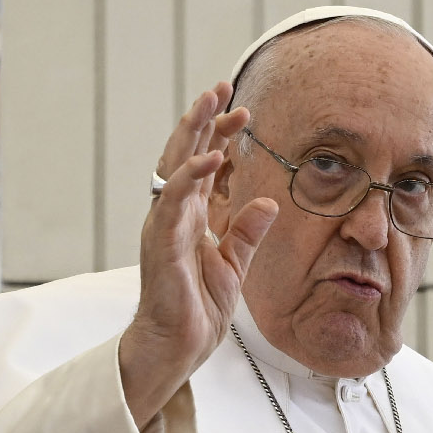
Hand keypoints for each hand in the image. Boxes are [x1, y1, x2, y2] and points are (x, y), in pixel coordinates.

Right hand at [120, 82, 278, 427]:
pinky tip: (210, 157)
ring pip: (175, 166)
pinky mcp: (163, 242)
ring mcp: (165, 226)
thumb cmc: (198, 308)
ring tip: (211, 103)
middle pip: (185, 155)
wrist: (179, 345)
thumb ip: (247, 232)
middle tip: (221, 88)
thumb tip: (269, 203)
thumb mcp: (235, 264)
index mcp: (189, 217)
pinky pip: (174, 201)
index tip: (243, 114)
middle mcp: (173, 215)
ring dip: (194, 133)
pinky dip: (191, 177)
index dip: (219, 137)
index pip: (203, 166)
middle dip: (202, 120)